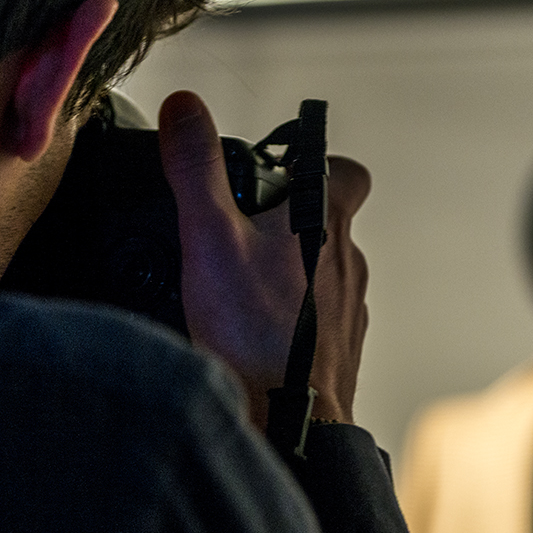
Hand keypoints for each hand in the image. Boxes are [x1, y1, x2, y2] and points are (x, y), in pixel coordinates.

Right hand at [158, 90, 369, 429]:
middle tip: (236, 235)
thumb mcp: (210, 237)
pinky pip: (319, 318)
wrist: (288, 424)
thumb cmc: (253, 334)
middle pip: (326, 223)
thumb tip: (184, 108)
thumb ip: (196, 169)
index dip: (319, 164)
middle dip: (286, 222)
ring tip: (238, 290)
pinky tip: (255, 333)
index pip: (347, 172)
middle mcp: (346, 263)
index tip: (281, 171)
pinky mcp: (341, 349)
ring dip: (288, 273)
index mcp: (323, 224)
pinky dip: (293, 317)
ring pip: (322, 273)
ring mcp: (348, 309)